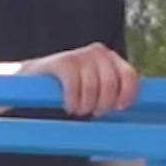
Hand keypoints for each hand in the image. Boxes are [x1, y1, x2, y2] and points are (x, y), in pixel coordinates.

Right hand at [22, 43, 138, 117]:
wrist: (37, 77)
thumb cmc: (72, 87)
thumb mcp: (96, 87)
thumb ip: (112, 91)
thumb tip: (126, 108)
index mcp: (112, 59)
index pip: (129, 75)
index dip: (126, 94)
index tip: (118, 109)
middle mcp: (98, 52)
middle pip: (110, 83)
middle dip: (102, 104)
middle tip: (93, 113)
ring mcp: (80, 55)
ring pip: (92, 87)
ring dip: (86, 105)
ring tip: (79, 111)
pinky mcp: (63, 61)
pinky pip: (74, 85)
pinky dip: (73, 101)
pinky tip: (69, 107)